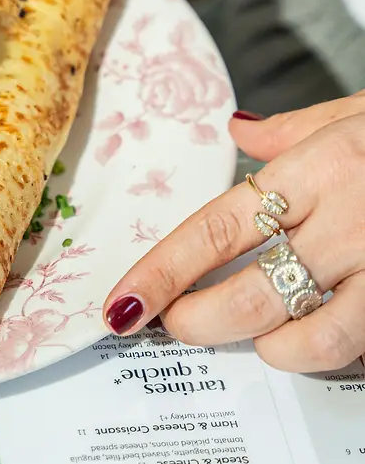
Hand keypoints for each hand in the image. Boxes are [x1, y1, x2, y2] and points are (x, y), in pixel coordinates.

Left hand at [101, 94, 364, 371]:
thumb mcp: (364, 110)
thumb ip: (297, 130)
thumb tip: (239, 134)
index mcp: (327, 164)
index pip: (218, 227)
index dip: (162, 271)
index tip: (123, 303)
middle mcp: (356, 218)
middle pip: (251, 295)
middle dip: (199, 321)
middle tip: (178, 323)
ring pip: (311, 338)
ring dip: (270, 348)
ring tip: (256, 338)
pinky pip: (363, 345)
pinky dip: (329, 353)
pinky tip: (315, 338)